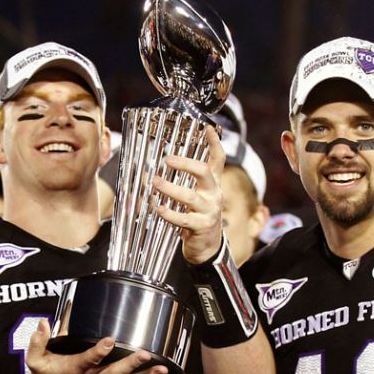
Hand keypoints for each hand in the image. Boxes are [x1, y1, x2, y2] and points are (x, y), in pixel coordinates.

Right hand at [26, 319, 169, 373]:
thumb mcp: (36, 361)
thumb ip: (38, 341)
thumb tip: (43, 322)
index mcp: (75, 369)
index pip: (87, 360)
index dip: (98, 352)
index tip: (109, 341)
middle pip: (113, 373)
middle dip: (130, 365)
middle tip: (145, 355)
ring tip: (163, 370)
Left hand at [152, 125, 224, 263]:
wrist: (207, 246)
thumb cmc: (197, 215)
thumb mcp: (198, 195)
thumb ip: (187, 181)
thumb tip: (159, 164)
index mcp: (213, 184)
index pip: (218, 159)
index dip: (215, 143)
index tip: (208, 127)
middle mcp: (214, 194)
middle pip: (204, 173)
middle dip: (186, 164)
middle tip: (167, 160)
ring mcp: (209, 211)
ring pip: (189, 197)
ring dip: (170, 189)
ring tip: (155, 183)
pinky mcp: (201, 226)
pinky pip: (183, 219)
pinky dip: (169, 213)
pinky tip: (158, 208)